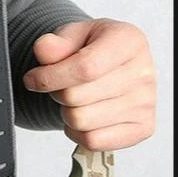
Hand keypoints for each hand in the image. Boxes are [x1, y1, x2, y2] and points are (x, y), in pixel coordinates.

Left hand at [23, 19, 155, 150]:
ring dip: (67, 112)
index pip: (85, 67)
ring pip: (82, 121)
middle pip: (77, 97)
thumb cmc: (92, 47)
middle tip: (60, 85)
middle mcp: (144, 72)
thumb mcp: (72, 35)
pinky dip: (77, 132)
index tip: (32, 79)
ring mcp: (146, 103)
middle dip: (57, 92)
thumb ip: (55, 43)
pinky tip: (83, 114)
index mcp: (128, 41)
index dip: (50, 77)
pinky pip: (94, 141)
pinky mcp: (143, 128)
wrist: (112, 63)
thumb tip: (44, 49)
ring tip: (75, 98)